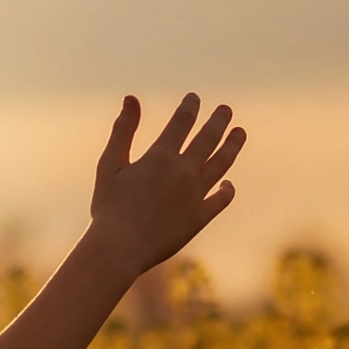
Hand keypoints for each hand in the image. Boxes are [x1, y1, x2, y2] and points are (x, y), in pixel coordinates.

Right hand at [86, 92, 244, 276]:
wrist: (119, 249)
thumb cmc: (108, 208)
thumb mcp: (109, 165)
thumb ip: (123, 131)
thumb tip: (131, 98)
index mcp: (161, 156)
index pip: (182, 121)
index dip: (190, 107)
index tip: (194, 99)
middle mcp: (184, 171)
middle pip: (208, 138)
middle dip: (218, 120)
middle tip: (225, 110)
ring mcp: (195, 194)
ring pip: (221, 163)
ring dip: (232, 145)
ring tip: (240, 133)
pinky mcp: (200, 217)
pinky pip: (221, 199)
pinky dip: (227, 189)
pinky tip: (228, 184)